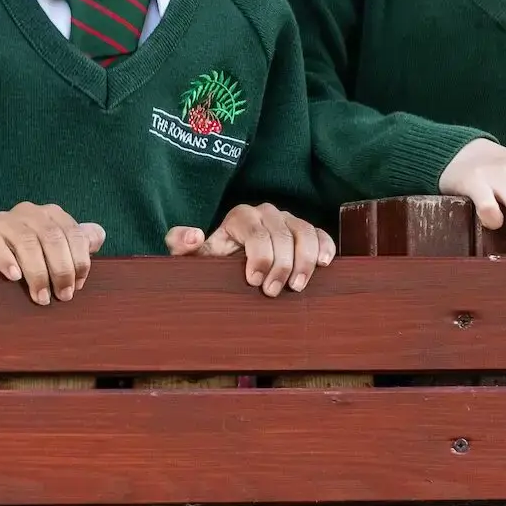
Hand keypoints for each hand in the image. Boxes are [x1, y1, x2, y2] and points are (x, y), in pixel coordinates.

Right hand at [0, 203, 103, 304]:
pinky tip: (15, 277)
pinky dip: (6, 260)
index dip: (79, 261)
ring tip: (41, 297)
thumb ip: (76, 241)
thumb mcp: (52, 248)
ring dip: (38, 273)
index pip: (73, 233)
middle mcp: (27, 212)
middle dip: (61, 270)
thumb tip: (98, 237)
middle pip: (52, 237)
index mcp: (49, 214)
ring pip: (26, 241)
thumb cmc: (25, 255)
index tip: (78, 286)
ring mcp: (2, 221)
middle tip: (63, 296)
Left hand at [168, 204, 336, 297]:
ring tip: (297, 287)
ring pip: (305, 233)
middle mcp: (267, 213)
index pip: (256, 232)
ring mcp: (288, 220)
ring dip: (304, 261)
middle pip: (283, 235)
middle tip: (273, 292)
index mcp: (241, 216)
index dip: (259, 257)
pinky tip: (323, 265)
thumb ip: (181, 244)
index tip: (254, 281)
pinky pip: (321, 234)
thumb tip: (196, 236)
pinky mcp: (305, 232)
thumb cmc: (213, 261)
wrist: (231, 264)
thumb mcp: (193, 256)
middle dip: (281, 266)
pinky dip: (324, 248)